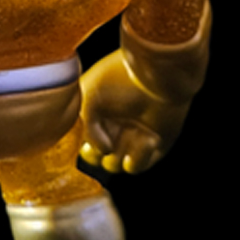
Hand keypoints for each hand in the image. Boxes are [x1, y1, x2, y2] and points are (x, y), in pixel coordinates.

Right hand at [79, 50, 190, 174]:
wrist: (158, 74)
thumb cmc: (119, 79)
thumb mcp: (89, 99)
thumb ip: (88, 130)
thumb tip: (103, 151)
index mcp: (97, 110)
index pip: (82, 138)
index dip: (80, 143)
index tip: (85, 140)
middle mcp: (114, 124)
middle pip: (96, 156)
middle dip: (95, 155)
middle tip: (103, 144)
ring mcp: (134, 135)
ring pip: (114, 164)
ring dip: (116, 155)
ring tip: (131, 133)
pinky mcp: (154, 145)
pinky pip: (137, 166)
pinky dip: (138, 157)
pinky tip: (147, 137)